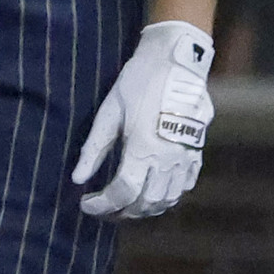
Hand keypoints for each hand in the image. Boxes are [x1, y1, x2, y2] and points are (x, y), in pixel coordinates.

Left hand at [72, 21, 213, 219]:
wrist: (176, 62)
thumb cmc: (138, 83)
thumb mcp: (109, 112)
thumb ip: (94, 148)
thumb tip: (77, 178)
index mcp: (143, 149)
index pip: (122, 193)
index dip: (102, 205)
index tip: (85, 204)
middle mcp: (167, 159)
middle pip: (145, 203)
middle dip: (120, 212)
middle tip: (101, 207)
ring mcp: (186, 158)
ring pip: (167, 200)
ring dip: (143, 209)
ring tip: (123, 204)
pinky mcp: (196, 152)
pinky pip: (184, 187)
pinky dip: (166, 198)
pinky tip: (151, 192)